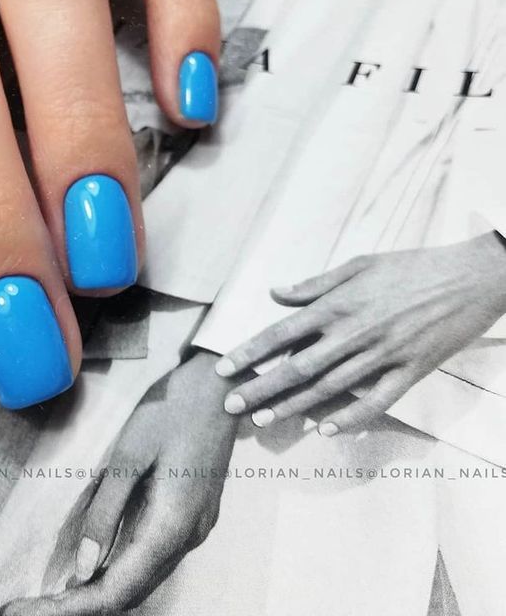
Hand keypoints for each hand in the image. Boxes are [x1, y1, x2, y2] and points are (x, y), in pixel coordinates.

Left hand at [0, 351, 236, 614]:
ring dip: (99, 594)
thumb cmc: (169, 411)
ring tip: (53, 598)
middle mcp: (190, 536)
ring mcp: (196, 529)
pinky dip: (120, 573)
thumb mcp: (128, 456)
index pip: (118, 589)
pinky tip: (92, 570)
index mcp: (173, 523)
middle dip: (80, 606)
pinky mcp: (193, 517)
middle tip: (29, 609)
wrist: (218, 385)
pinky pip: (153, 560)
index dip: (74, 608)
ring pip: (144, 580)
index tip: (30, 612)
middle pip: (131, 592)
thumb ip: (106, 512)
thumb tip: (84, 567)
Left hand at [216, 233, 505, 434]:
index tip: (223, 369)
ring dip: (292, 407)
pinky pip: (376, 401)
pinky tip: (326, 430)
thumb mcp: (359, 264)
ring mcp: (383, 355)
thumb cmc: (411, 266)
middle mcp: (354, 333)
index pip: (281, 334)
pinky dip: (350, 417)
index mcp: (337, 305)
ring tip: (262, 421)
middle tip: (231, 406)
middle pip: (297, 368)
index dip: (249, 353)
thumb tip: (275, 292)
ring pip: (329, 389)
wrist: (471, 277)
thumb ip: (315, 284)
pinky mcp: (410, 372)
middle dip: (261, 389)